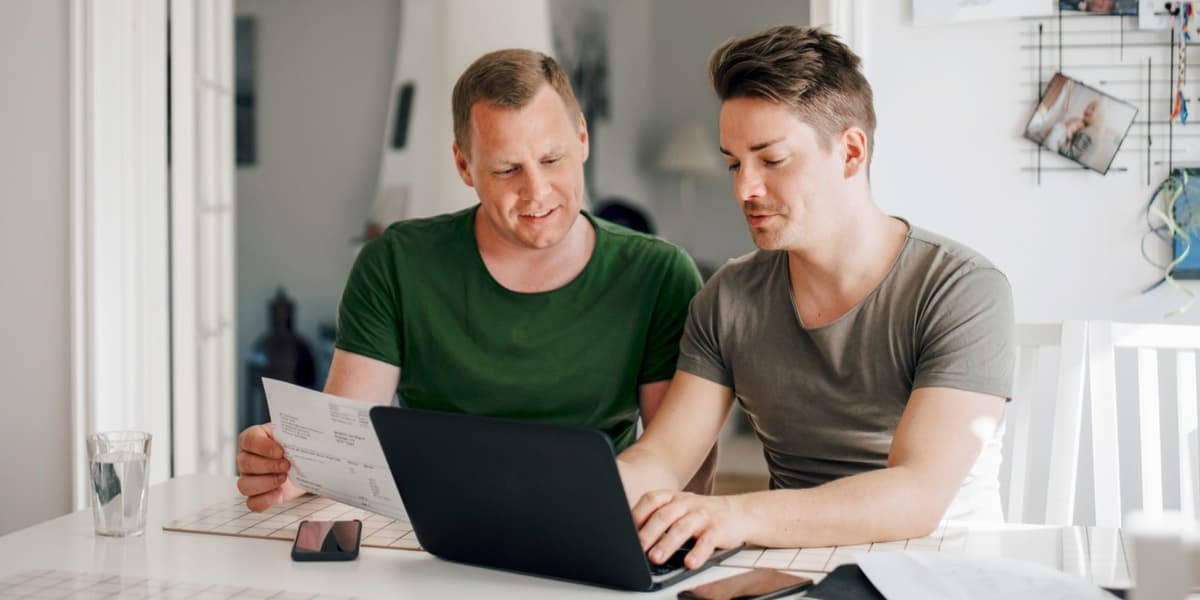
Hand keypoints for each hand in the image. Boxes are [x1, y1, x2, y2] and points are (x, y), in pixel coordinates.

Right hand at [236, 423, 304, 510]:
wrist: (303, 463)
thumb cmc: (294, 445)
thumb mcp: (293, 435)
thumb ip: (294, 432)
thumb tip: (310, 434)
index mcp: (252, 439)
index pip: (249, 440)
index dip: (263, 447)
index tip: (281, 451)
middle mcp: (246, 459)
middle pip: (246, 463)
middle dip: (269, 466)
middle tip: (287, 465)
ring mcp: (248, 478)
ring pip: (244, 485)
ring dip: (266, 483)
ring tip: (284, 478)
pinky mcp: (257, 496)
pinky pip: (252, 503)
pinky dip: (265, 500)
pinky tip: (279, 493)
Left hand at [632, 490, 752, 568]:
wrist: (737, 512)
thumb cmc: (700, 514)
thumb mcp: (679, 509)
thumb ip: (658, 517)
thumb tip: (632, 537)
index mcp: (673, 498)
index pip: (651, 500)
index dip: (637, 514)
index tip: (626, 531)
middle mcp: (686, 504)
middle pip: (664, 516)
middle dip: (648, 533)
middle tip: (637, 548)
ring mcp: (702, 516)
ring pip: (682, 528)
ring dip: (667, 544)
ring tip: (656, 558)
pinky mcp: (718, 530)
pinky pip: (707, 541)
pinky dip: (697, 553)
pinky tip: (689, 563)